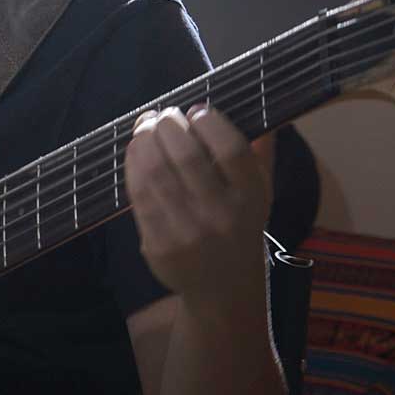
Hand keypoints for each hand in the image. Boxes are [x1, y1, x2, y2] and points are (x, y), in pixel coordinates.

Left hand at [124, 105, 270, 303]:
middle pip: (186, 156)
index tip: (198, 111)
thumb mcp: (261, 193)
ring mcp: (187, 232)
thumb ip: (259, 151)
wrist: (223, 288)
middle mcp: (222, 216)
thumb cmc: (240, 226)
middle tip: (164, 114)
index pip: (231, 150)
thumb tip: (261, 107)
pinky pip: (138, 194)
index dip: (210, 123)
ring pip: (156, 171)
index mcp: (252, 198)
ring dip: (145, 139)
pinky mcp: (159, 243)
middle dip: (169, 125)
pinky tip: (135, 150)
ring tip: (146, 125)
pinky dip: (132, 164)